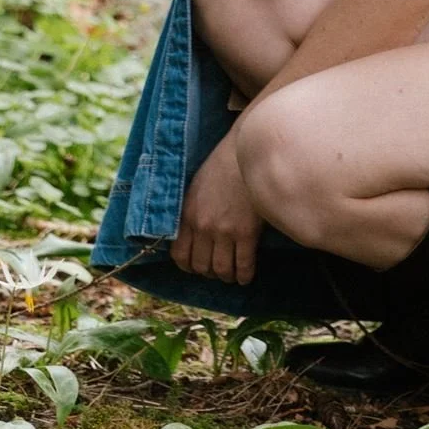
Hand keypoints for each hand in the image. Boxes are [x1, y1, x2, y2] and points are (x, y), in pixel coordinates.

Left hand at [169, 132, 261, 284]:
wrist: (248, 151)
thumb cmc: (223, 166)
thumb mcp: (196, 186)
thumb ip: (191, 212)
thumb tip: (191, 235)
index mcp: (187, 214)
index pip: (179, 255)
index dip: (188, 266)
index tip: (197, 266)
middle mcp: (203, 226)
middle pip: (201, 266)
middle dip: (209, 273)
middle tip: (218, 270)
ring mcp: (225, 231)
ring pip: (221, 270)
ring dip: (227, 277)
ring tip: (232, 275)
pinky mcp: (247, 232)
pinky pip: (244, 265)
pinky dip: (244, 275)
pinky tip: (246, 276)